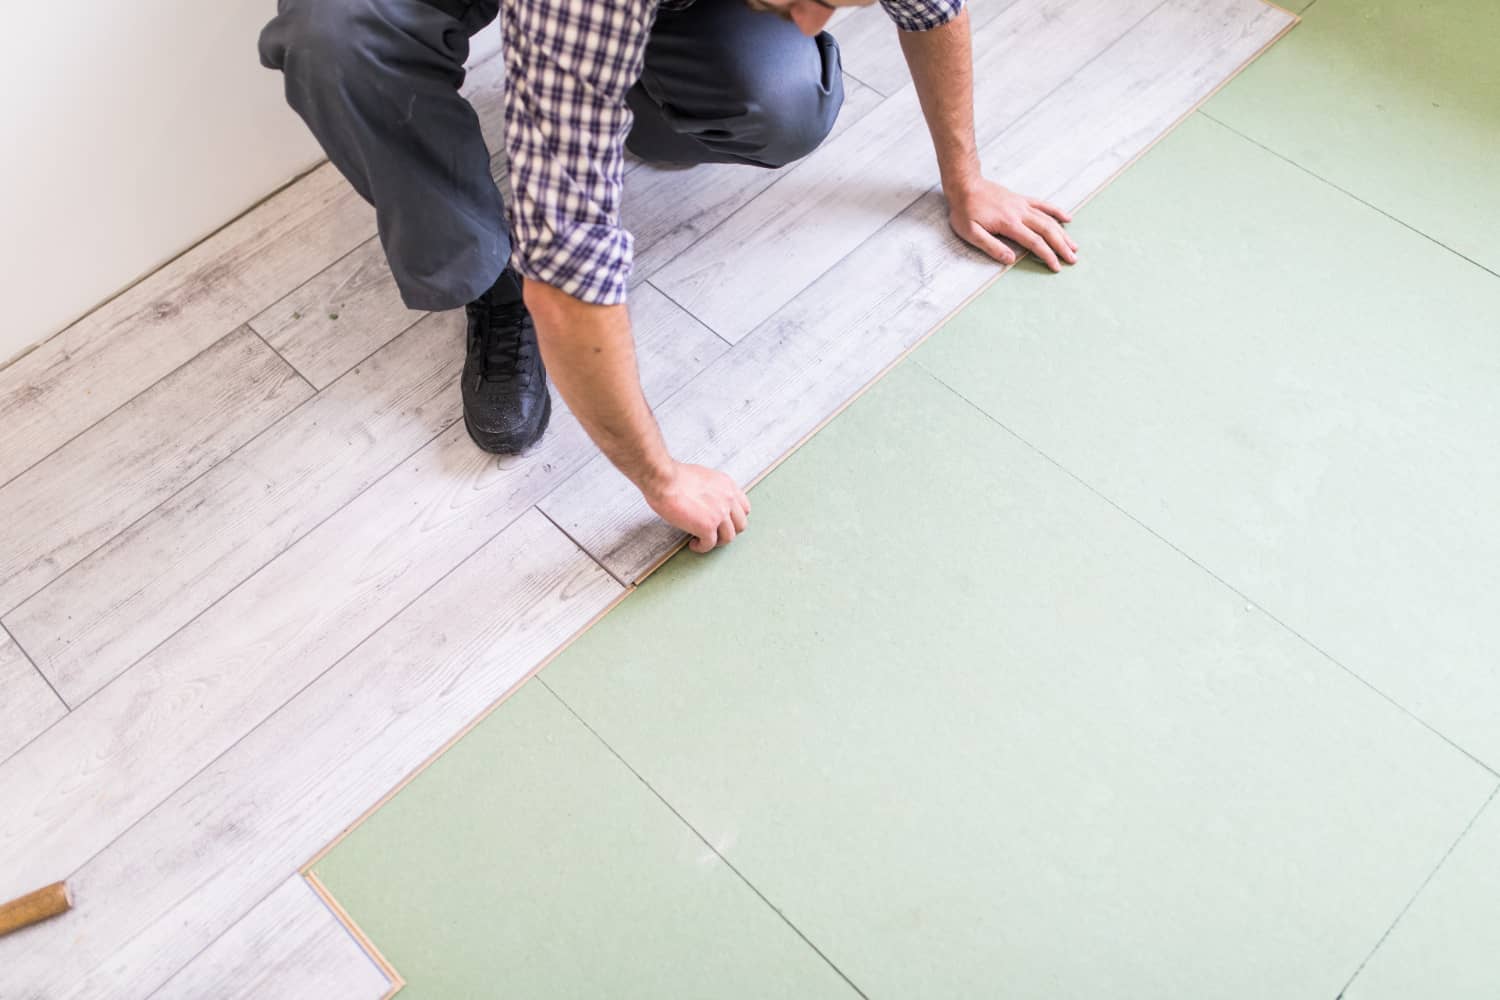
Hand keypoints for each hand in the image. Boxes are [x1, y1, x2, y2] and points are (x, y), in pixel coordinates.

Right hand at [644, 462, 751, 553]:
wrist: (664, 479)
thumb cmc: (675, 476)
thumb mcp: (704, 477)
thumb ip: (713, 490)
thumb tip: (708, 501)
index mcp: (728, 486)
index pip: (744, 508)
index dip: (734, 519)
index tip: (724, 523)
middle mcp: (728, 499)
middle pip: (740, 525)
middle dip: (727, 531)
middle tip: (714, 534)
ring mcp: (720, 514)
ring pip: (728, 537)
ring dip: (716, 541)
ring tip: (702, 540)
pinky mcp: (707, 526)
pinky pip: (710, 544)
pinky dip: (702, 547)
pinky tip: (693, 544)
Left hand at [946, 177, 1077, 271]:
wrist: (964, 185)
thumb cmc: (964, 211)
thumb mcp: (971, 232)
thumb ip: (991, 246)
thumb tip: (1011, 260)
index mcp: (1009, 223)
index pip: (1034, 242)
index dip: (1047, 255)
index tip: (1057, 267)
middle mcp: (1020, 213)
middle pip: (1047, 231)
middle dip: (1062, 246)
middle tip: (1073, 259)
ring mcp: (1022, 205)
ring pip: (1048, 219)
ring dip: (1063, 233)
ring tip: (1074, 246)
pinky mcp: (1021, 199)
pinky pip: (1043, 205)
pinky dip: (1056, 211)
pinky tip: (1068, 218)